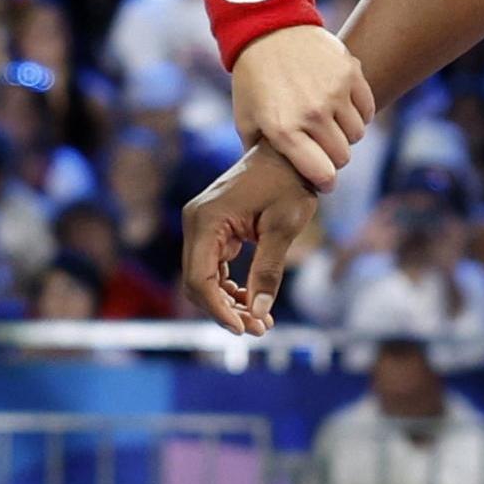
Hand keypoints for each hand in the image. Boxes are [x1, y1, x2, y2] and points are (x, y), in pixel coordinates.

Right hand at [179, 142, 319, 335]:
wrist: (287, 153)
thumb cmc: (288, 184)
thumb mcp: (283, 229)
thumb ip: (268, 271)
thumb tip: (259, 313)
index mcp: (207, 220)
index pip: (200, 279)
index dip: (219, 310)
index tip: (245, 329)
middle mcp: (195, 221)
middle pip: (196, 282)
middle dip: (225, 310)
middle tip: (259, 328)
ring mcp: (200, 224)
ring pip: (202, 278)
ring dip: (227, 302)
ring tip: (259, 320)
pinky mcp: (210, 227)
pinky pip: (210, 266)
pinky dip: (227, 286)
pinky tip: (250, 299)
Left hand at [228, 26, 374, 189]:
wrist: (267, 30)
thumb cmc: (253, 79)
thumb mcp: (246, 119)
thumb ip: (259, 153)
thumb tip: (269, 181)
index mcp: (284, 130)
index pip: (323, 173)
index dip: (325, 180)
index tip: (324, 179)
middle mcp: (312, 113)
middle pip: (343, 156)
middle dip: (334, 156)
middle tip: (322, 145)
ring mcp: (334, 92)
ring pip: (357, 133)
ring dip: (346, 132)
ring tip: (329, 121)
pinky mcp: (350, 72)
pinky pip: (368, 108)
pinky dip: (359, 112)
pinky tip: (341, 104)